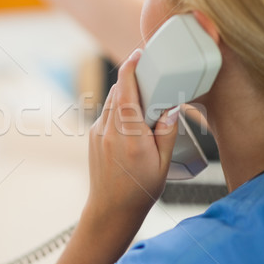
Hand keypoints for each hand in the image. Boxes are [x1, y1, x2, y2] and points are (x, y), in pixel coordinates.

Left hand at [85, 49, 178, 230]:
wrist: (110, 210)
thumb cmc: (140, 190)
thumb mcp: (162, 163)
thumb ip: (166, 132)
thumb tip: (170, 107)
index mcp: (129, 136)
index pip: (126, 92)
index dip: (130, 69)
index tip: (138, 54)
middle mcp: (109, 131)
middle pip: (118, 92)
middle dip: (131, 79)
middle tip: (149, 75)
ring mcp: (98, 133)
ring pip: (111, 102)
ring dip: (125, 93)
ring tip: (143, 98)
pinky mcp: (93, 137)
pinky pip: (106, 113)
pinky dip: (119, 108)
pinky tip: (132, 119)